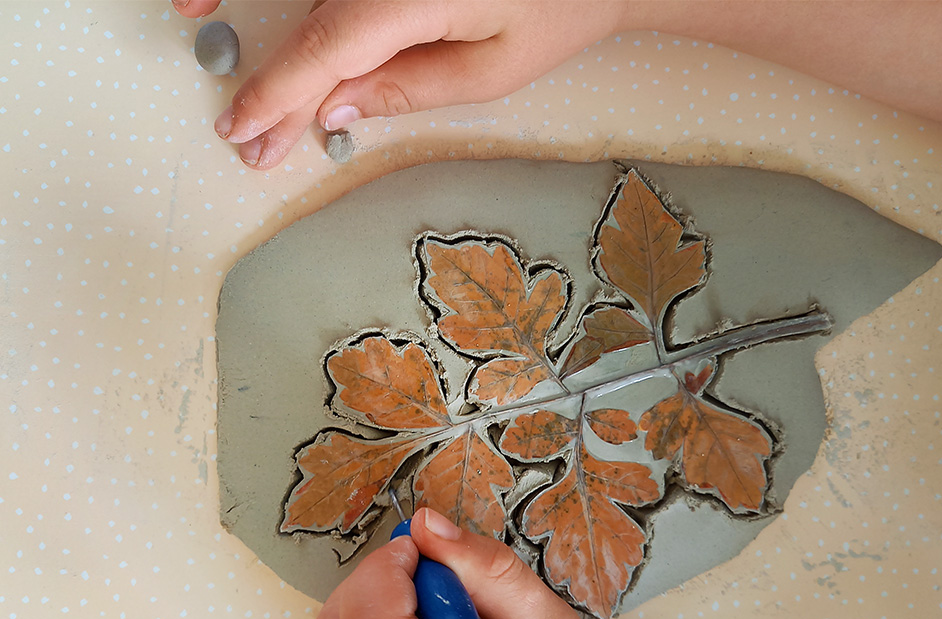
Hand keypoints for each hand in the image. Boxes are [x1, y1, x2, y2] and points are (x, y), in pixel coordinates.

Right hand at [172, 0, 625, 167]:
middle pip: (313, 20)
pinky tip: (268, 30)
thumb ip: (407, 87)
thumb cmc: (556, 10)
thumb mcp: (490, 69)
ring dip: (279, 46)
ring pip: (317, 2)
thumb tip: (335, 109)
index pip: (329, 43)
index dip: (277, 89)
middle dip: (272, 81)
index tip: (242, 128)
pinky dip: (304, 16)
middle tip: (245, 138)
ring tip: (243, 89)